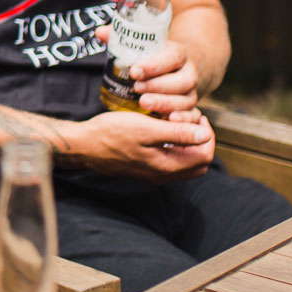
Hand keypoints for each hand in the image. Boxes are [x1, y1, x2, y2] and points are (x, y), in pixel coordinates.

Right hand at [66, 109, 213, 180]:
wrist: (84, 145)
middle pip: (199, 163)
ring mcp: (153, 174)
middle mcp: (163, 175)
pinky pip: (171, 161)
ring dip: (189, 144)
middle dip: (202, 141)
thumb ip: (177, 133)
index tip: (198, 117)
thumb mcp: (145, 128)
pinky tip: (163, 130)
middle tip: (191, 120)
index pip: (205, 156)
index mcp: (166, 167)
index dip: (207, 135)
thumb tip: (204, 135)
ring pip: (186, 163)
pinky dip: (175, 147)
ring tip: (177, 123)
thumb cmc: (111, 134)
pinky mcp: (145, 169)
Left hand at [95, 26, 200, 116]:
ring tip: (143, 103)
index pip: (172, 57)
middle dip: (158, 86)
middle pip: (182, 80)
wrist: (176, 70)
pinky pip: (193, 115)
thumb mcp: (144, 47)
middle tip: (137, 88)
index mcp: (178, 54)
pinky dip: (184, 119)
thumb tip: (100, 32)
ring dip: (165, 103)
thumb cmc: (154, 58)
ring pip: (187, 99)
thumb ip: (124, 40)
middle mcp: (189, 73)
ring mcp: (191, 92)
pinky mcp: (191, 108)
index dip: (154, 65)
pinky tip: (169, 120)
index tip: (134, 71)